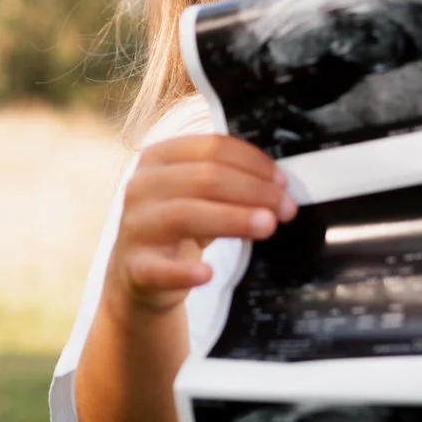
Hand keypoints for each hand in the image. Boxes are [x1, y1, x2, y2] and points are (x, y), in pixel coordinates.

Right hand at [110, 135, 293, 316]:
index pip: (211, 148)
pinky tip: (207, 274)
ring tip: (267, 227)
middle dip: (253, 191)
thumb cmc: (178, 225)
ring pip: (186, 215)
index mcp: (158, 157)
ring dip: (233, 219)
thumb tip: (280, 188)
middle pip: (204, 178)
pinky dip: (184, 272)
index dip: (253, 162)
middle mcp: (142, 186)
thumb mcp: (197, 194)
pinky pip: (160, 269)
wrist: (140, 271)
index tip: (282, 182)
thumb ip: (230, 183)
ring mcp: (136, 225)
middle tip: (286, 208)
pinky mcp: (136, 266)